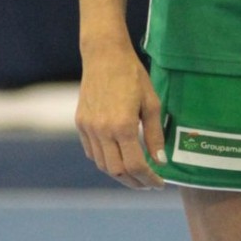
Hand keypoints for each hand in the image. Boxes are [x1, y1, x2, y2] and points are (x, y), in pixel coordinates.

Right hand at [76, 37, 166, 188]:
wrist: (104, 56)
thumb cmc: (133, 76)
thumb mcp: (152, 104)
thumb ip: (155, 135)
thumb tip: (160, 162)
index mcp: (123, 125)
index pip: (136, 165)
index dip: (149, 179)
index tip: (159, 184)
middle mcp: (102, 130)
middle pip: (117, 171)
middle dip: (135, 182)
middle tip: (149, 184)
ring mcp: (88, 128)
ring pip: (102, 165)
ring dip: (120, 174)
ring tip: (136, 175)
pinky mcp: (80, 123)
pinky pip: (92, 152)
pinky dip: (105, 161)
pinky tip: (118, 159)